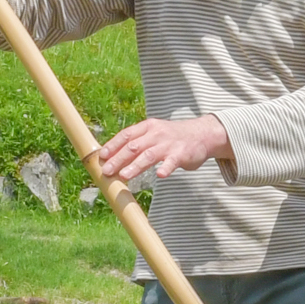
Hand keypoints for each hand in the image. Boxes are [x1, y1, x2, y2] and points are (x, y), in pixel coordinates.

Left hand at [93, 113, 230, 187]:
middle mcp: (156, 134)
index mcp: (147, 127)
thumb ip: (137, 142)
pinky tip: (160, 176)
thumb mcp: (154, 133)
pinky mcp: (182, 154)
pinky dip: (166, 168)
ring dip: (135, 166)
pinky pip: (172, 162)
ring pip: (149, 155)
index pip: (126, 135)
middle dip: (118, 159)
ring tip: (123, 176)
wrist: (202, 134)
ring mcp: (169, 144)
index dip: (112, 145)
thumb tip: (113, 157)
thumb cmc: (173, 137)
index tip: (102, 156)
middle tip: (106, 171)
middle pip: (133, 146)